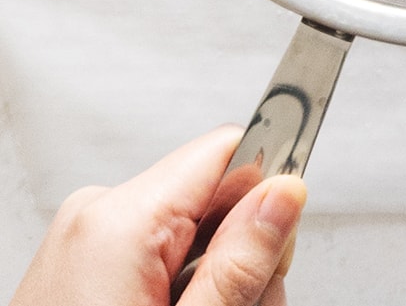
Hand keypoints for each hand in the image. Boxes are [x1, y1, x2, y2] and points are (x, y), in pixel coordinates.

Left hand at [9, 127, 305, 305]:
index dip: (270, 193)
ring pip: (195, 233)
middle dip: (245, 255)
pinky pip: (160, 253)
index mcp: (119, 220)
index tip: (284, 239)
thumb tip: (286, 195)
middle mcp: (96, 216)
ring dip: (217, 280)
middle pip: (217, 199)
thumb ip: (242, 261)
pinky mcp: (83, 265)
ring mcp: (84, 241)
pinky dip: (183, 288)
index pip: (230, 151)